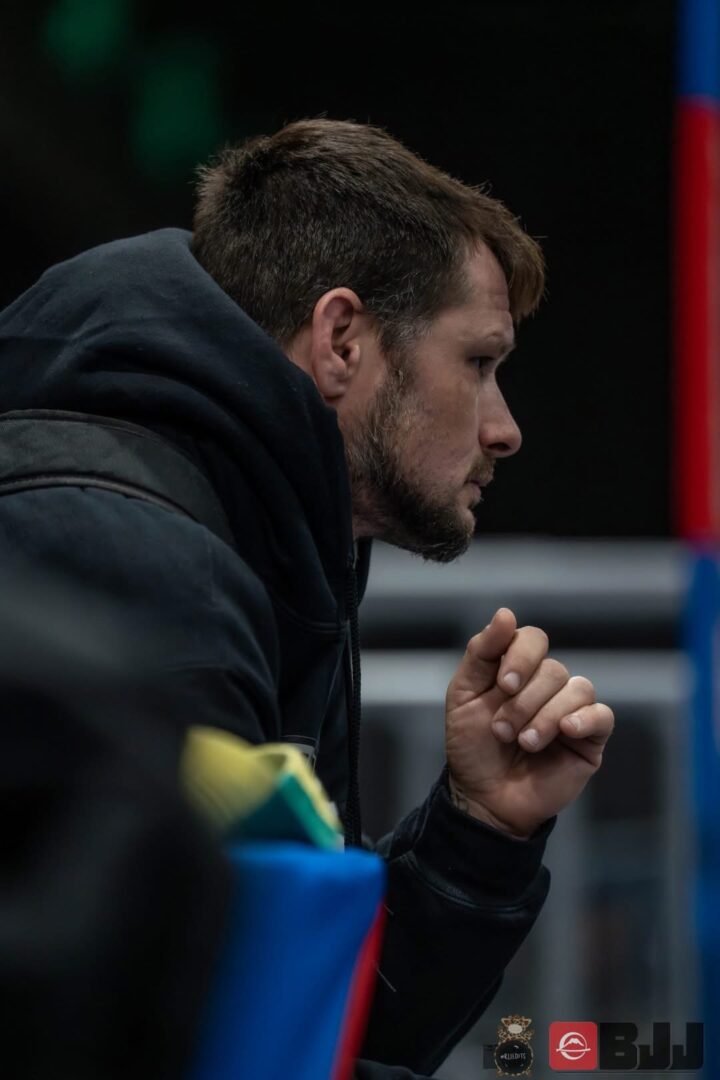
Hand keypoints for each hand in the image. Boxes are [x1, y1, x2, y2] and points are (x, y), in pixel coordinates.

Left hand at [445, 608, 613, 838]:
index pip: (533, 639)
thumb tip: (506, 613)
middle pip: (553, 669)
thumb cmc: (472, 746)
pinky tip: (565, 731)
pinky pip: (602, 714)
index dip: (521, 656)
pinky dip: (584, 718)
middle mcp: (548, 685)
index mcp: (519, 669)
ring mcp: (572, 710)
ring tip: (524, 742)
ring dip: (546, 716)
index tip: (502, 685)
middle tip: (502, 730)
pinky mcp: (590, 738)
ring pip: (577, 689)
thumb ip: (482, 652)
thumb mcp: (464, 694)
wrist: (483, 797)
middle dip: (524, 700)